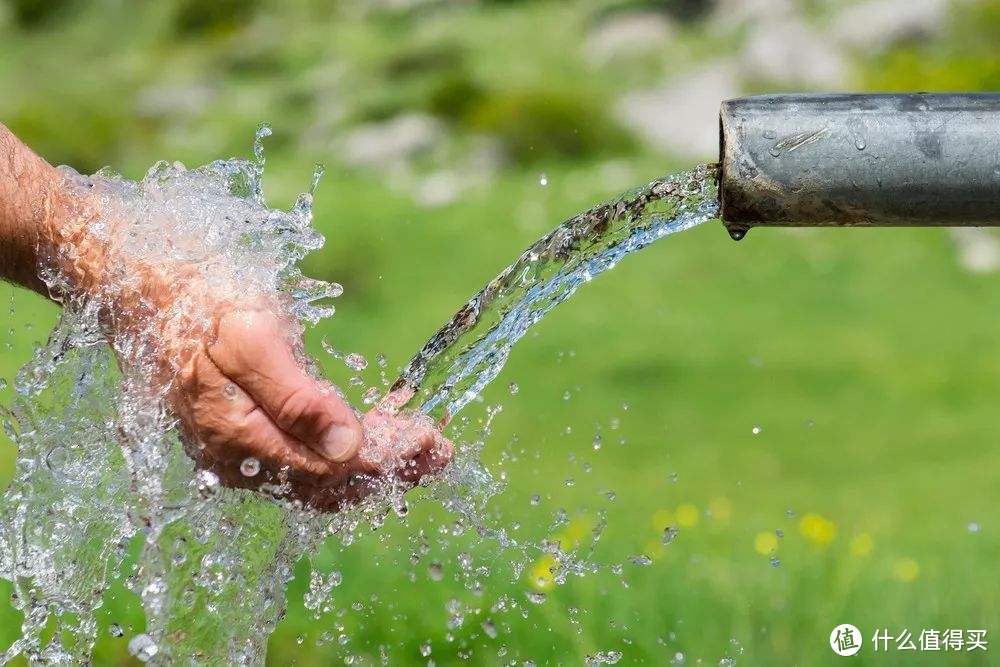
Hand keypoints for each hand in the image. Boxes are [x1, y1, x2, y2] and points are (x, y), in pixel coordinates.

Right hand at [169, 303, 451, 509]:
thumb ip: (297, 399)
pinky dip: (353, 442)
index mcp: (238, 441)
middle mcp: (240, 460)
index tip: (429, 440)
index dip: (385, 460)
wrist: (147, 290)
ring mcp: (244, 451)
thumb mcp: (251, 340)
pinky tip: (385, 421)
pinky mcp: (252, 434)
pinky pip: (309, 453)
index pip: (329, 471)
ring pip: (324, 471)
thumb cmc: (202, 304)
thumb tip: (348, 448)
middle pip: (330, 482)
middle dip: (391, 468)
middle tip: (442, 450)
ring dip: (378, 459)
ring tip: (426, 442)